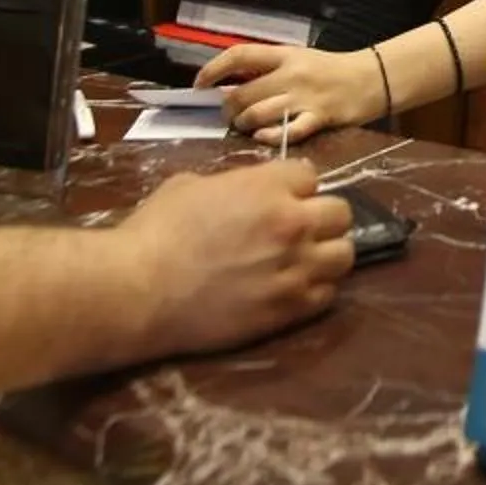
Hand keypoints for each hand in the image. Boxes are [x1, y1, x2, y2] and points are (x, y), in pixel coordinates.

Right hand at [117, 159, 353, 356]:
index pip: (311, 175)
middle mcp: (292, 224)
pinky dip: (315, 289)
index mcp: (268, 186)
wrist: (141, 290)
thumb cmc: (155, 232)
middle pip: (341, 213)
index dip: (294, 186)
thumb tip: (248, 189)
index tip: (280, 197)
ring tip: (302, 260)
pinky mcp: (290, 309)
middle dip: (320, 217)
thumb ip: (232, 183)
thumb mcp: (190, 185)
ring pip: (344, 254)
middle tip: (297, 229)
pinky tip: (291, 288)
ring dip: (326, 254)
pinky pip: (328, 294)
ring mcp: (296, 269)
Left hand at [196, 43, 384, 145]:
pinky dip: (270, 137)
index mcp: (283, 55)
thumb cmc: (330, 69)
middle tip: (228, 116)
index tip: (200, 84)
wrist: (371, 78)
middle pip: (244, 92)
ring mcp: (305, 97)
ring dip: (244, 124)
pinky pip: (288, 131)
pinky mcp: (319, 118)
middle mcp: (291, 74)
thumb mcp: (297, 59)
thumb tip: (230, 85)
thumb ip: (268, 70)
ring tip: (245, 128)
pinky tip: (262, 138)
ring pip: (259, 113)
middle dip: (228, 109)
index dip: (214, 69)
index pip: (240, 55)